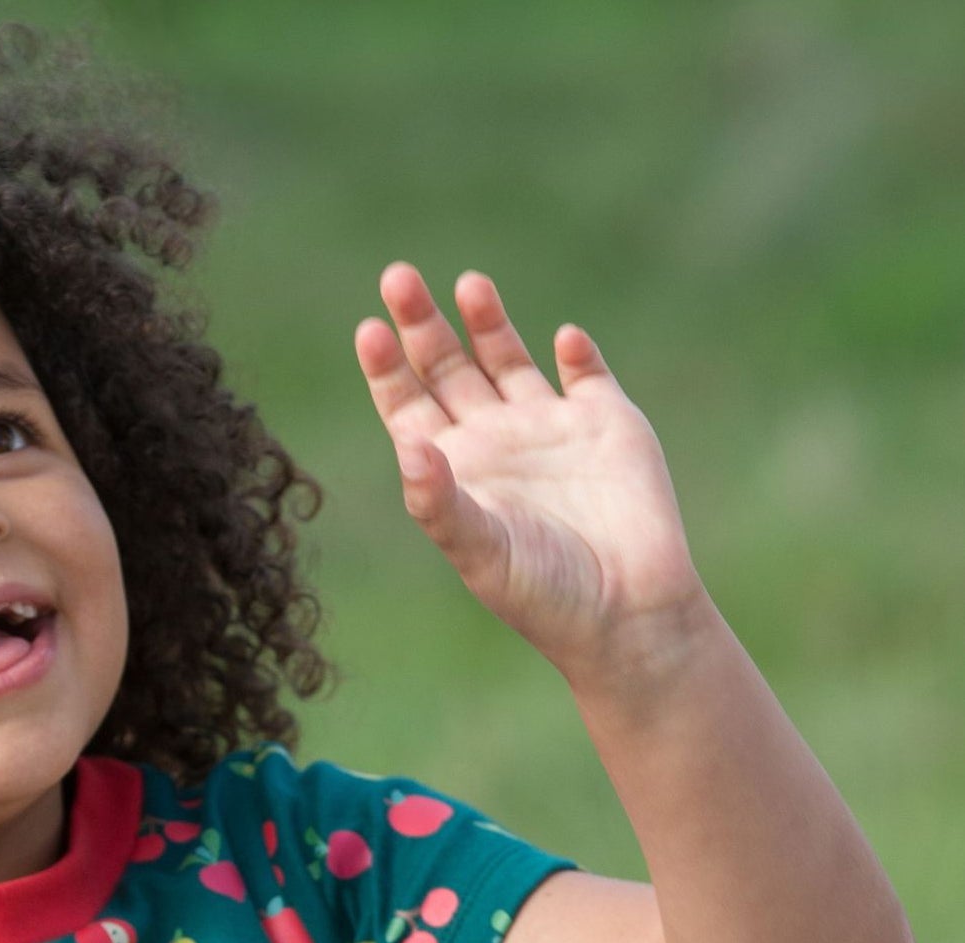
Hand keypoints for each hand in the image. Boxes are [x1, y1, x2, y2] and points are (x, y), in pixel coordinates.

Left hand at [355, 264, 706, 684]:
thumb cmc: (542, 593)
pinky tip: (563, 341)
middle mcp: (494, 441)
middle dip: (421, 325)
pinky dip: (576, 353)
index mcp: (454, 471)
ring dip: (486, 321)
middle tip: (397, 277)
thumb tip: (407, 447)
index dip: (386, 370)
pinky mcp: (608, 424)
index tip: (369, 330)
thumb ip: (439, 501)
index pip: (407, 407)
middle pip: (446, 368)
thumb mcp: (480, 551)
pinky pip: (587, 374)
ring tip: (467, 284)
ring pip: (507, 358)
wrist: (626, 613)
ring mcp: (550, 428)